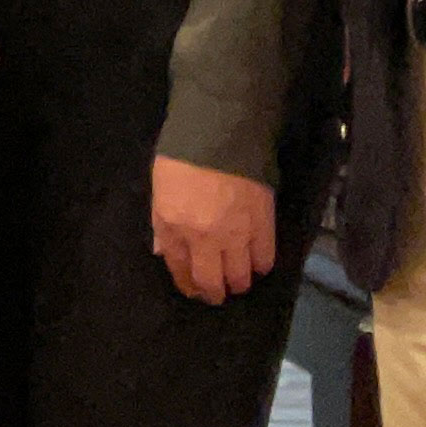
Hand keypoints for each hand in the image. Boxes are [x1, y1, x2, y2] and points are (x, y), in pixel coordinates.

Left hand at [152, 158, 277, 304]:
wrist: (221, 132)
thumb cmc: (183, 156)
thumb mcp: (160, 190)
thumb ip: (163, 224)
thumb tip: (165, 250)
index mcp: (173, 227)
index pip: (180, 269)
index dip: (188, 284)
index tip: (194, 290)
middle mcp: (203, 238)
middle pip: (211, 281)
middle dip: (214, 293)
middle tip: (218, 294)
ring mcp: (235, 234)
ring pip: (239, 276)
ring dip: (238, 283)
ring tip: (238, 281)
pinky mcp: (262, 225)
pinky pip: (264, 258)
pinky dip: (260, 265)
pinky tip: (256, 264)